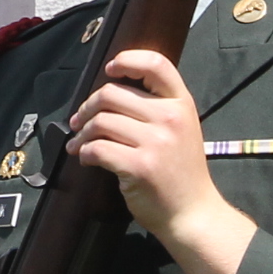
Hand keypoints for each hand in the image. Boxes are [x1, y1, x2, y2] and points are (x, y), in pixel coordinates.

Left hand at [68, 50, 256, 273]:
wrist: (193, 214)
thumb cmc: (182, 173)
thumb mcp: (182, 130)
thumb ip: (157, 108)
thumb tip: (112, 92)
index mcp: (181, 104)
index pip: (156, 63)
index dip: (128, 59)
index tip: (110, 70)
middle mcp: (170, 118)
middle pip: (113, 93)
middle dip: (88, 107)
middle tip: (79, 121)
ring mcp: (156, 142)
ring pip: (101, 121)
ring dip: (82, 133)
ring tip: (79, 144)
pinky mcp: (139, 166)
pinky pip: (97, 148)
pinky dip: (84, 152)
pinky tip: (85, 158)